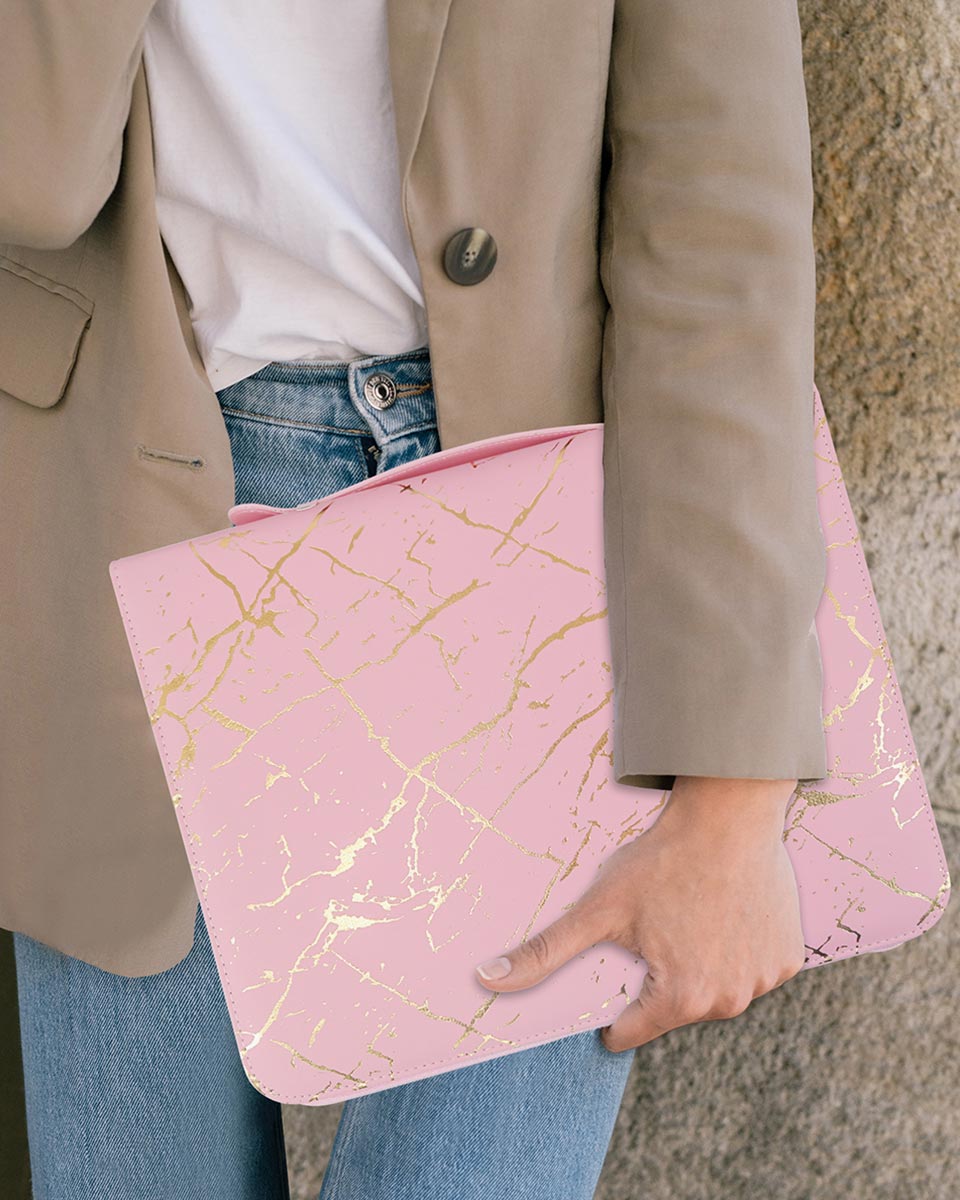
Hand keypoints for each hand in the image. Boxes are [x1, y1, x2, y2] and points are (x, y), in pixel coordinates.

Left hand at [473, 775, 805, 1051]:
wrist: (730, 813)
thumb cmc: (660, 860)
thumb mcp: (598, 907)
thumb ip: (544, 952)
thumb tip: (486, 980)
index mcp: (681, 999)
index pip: (629, 1030)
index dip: (611, 1003)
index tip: (616, 959)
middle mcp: (728, 1001)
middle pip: (673, 1009)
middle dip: (657, 976)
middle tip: (655, 924)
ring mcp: (764, 980)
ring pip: (713, 988)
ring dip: (698, 962)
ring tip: (687, 913)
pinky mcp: (788, 957)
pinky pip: (750, 967)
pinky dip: (735, 947)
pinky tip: (722, 909)